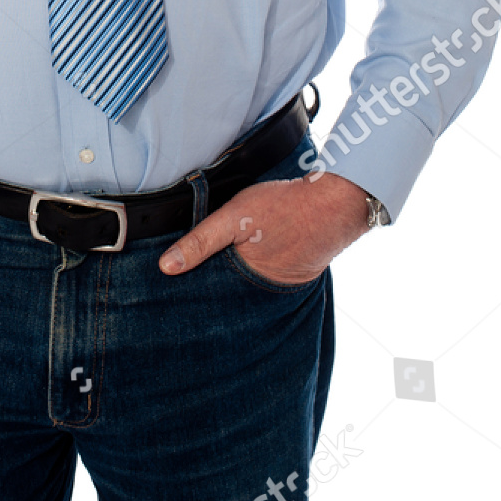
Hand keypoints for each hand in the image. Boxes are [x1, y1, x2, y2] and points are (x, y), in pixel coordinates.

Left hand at [158, 171, 369, 279]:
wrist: (335, 203)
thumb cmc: (285, 207)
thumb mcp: (234, 218)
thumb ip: (200, 241)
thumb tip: (166, 267)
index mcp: (244, 284)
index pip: (208, 296)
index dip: (189, 289)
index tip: (169, 287)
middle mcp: (261, 294)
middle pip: (224, 294)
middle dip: (207, 287)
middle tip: (183, 280)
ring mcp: (277, 287)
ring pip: (242, 286)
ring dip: (230, 278)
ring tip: (209, 268)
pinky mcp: (290, 276)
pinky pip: (261, 277)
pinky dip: (251, 270)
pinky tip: (242, 257)